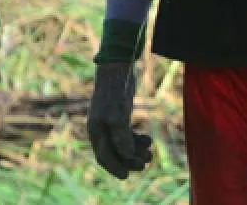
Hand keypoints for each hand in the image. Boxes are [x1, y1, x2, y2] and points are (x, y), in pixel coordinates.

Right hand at [88, 62, 152, 179]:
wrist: (117, 71)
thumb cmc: (114, 93)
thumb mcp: (118, 116)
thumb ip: (121, 137)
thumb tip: (127, 156)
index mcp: (96, 132)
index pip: (104, 157)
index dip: (115, 168)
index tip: (128, 175)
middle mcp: (101, 130)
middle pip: (114, 153)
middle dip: (129, 160)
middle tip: (146, 162)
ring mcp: (110, 123)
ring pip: (122, 144)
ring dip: (135, 151)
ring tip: (150, 152)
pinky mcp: (119, 116)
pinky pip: (126, 134)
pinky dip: (136, 139)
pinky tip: (147, 139)